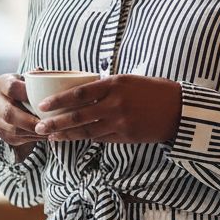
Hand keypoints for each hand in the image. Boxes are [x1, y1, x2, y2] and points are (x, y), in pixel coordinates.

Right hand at [0, 73, 44, 147]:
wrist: (18, 104)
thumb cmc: (29, 90)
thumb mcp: (32, 81)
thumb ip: (38, 78)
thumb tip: (41, 73)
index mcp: (2, 82)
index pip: (11, 88)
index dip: (27, 95)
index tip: (43, 101)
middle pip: (9, 113)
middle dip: (29, 121)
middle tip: (47, 123)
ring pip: (12, 128)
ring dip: (32, 131)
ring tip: (48, 131)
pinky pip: (14, 138)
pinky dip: (31, 138)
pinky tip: (43, 135)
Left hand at [33, 75, 181, 143]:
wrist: (180, 109)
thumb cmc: (154, 90)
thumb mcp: (129, 80)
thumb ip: (107, 86)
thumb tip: (82, 91)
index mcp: (115, 84)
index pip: (80, 93)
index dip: (59, 100)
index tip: (43, 105)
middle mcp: (116, 104)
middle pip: (79, 116)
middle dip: (56, 123)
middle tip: (39, 127)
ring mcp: (121, 122)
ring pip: (87, 131)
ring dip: (67, 135)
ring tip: (52, 137)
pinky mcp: (127, 137)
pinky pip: (101, 139)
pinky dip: (86, 139)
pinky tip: (74, 139)